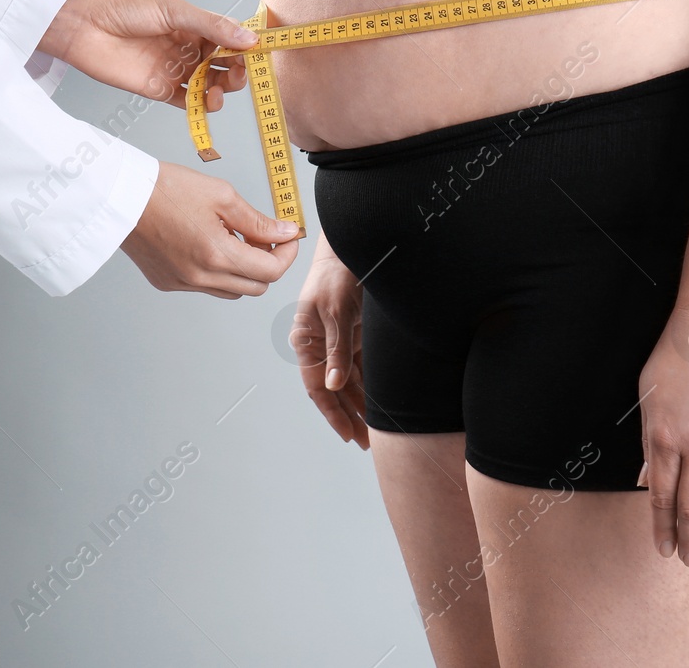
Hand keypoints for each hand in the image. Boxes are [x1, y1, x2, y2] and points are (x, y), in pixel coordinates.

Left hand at [38, 0, 254, 110]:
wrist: (82, 27)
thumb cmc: (122, 8)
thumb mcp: (172, 10)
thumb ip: (211, 25)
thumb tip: (249, 38)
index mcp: (194, 25)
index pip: (230, 38)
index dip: (246, 46)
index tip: (260, 52)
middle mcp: (188, 48)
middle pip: (226, 65)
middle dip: (238, 71)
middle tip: (240, 73)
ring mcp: (176, 70)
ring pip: (212, 85)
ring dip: (223, 90)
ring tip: (220, 90)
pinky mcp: (161, 90)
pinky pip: (190, 103)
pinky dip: (203, 107)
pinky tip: (209, 103)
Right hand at [121, 162, 300, 296]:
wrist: (120, 195)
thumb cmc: (165, 189)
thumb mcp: (222, 196)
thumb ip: (258, 220)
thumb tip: (285, 232)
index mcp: (216, 255)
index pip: (271, 271)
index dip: (287, 254)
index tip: (289, 236)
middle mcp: (199, 277)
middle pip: (256, 287)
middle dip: (268, 262)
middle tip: (264, 235)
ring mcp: (182, 283)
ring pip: (232, 290)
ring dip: (244, 270)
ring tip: (235, 238)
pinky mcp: (168, 283)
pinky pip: (206, 286)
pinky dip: (218, 271)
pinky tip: (209, 244)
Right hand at [290, 237, 367, 448]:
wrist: (356, 246)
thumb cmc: (337, 274)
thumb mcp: (336, 312)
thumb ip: (336, 350)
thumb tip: (334, 385)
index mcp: (307, 340)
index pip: (317, 386)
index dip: (332, 412)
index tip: (348, 435)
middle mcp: (321, 344)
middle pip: (335, 388)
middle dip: (350, 414)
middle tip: (367, 441)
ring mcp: (340, 339)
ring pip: (351, 380)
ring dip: (362, 402)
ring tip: (377, 428)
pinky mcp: (357, 333)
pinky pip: (364, 365)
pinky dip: (372, 382)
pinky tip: (382, 399)